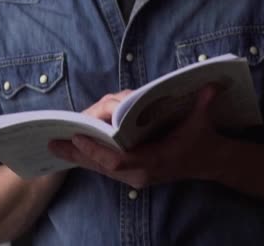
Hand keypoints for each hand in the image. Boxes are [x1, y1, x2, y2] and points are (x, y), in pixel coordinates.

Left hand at [49, 85, 229, 187]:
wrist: (209, 160)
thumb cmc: (202, 138)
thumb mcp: (202, 120)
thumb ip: (204, 103)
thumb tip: (210, 86)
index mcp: (155, 161)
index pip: (119, 161)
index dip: (96, 150)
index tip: (77, 136)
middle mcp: (141, 174)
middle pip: (102, 167)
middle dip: (77, 154)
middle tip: (53, 143)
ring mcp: (135, 177)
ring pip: (101, 169)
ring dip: (78, 157)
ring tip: (55, 146)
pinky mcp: (131, 175)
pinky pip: (105, 169)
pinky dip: (89, 158)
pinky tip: (72, 150)